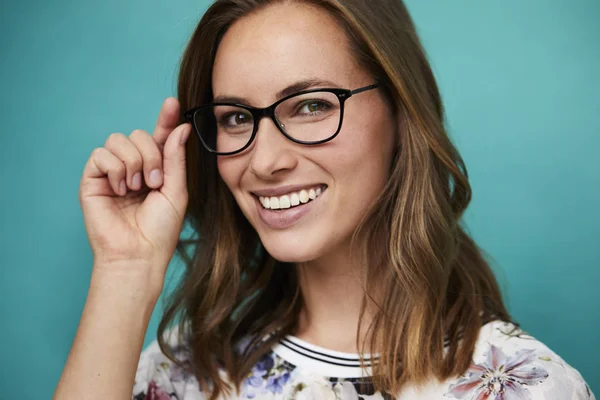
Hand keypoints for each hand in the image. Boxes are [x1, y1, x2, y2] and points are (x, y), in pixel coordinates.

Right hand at [79, 98, 191, 282]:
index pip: (160, 137)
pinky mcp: (93, 178)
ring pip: (119, 140)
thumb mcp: (176, 190)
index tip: (173, 103)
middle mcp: (133, 166)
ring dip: (133, 162)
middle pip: (139, 134)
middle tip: (154, 183)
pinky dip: (115, 169)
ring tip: (137, 188)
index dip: (166, 119)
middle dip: (151, 155)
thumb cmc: (160, 229)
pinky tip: (120, 190)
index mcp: (156, 168)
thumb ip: (176, 157)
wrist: (139, 253)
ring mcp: (112, 171)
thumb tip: (181, 127)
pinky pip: (101, 154)